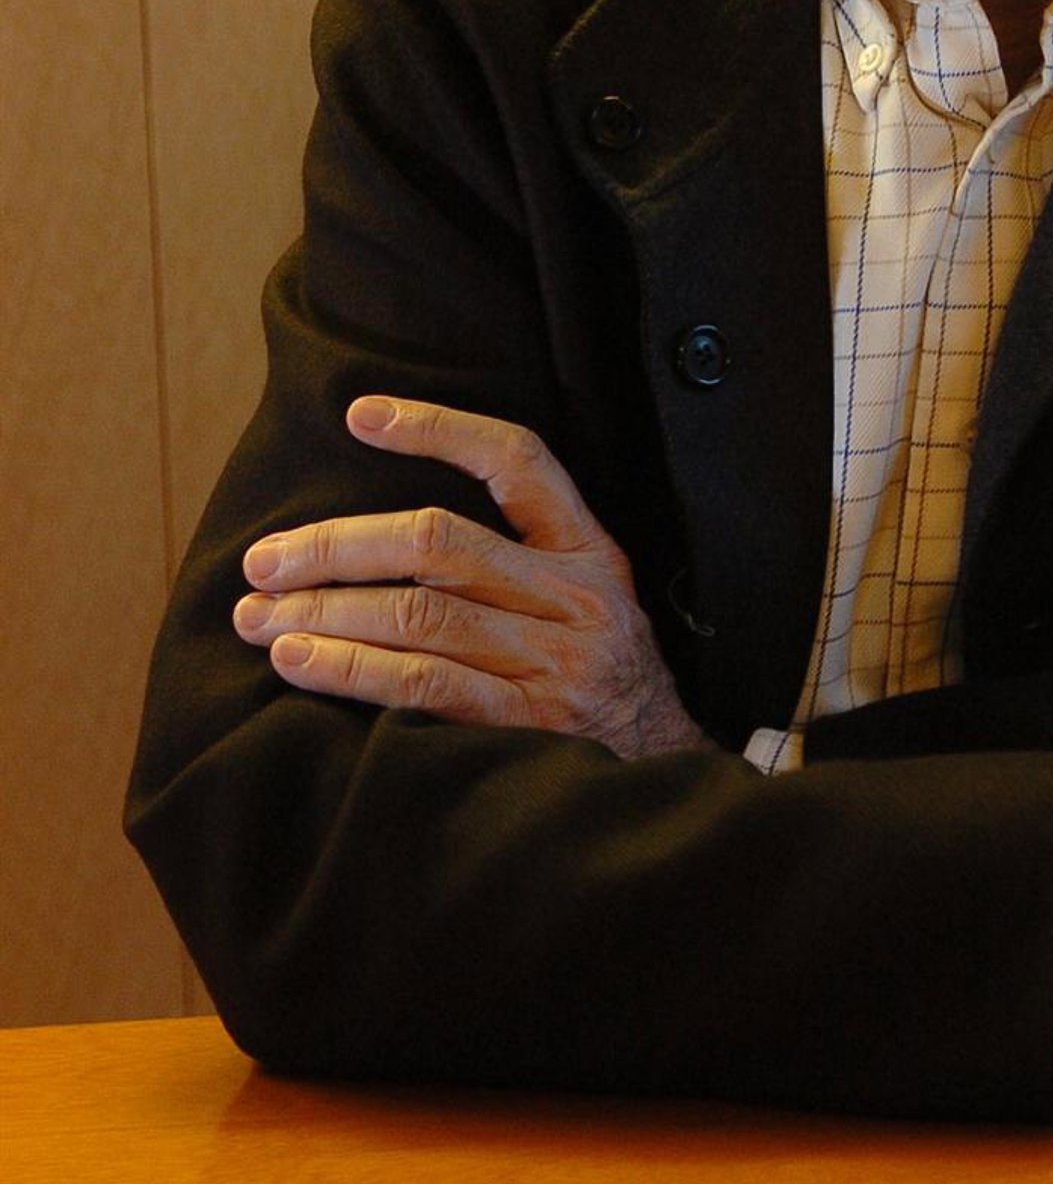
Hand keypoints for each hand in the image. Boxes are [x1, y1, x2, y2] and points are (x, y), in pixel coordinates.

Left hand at [232, 397, 708, 759]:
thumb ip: (514, 560)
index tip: (360, 414)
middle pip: (438, 542)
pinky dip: (350, 670)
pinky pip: (422, 686)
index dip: (437, 430)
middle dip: (336, 546)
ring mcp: (552, 662)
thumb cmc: (599, 675)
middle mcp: (574, 596)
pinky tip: (299, 663)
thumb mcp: (589, 597)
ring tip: (258, 616)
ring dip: (324, 612)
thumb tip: (378, 531)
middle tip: (263, 561)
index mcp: (588, 548)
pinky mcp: (527, 724)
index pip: (517, 459)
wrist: (663, 769)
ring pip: (418, 615)